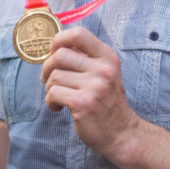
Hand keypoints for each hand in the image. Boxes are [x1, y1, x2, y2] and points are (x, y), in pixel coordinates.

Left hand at [39, 26, 142, 157]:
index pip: (78, 34)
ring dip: (49, 87)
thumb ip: (86, 59)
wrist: (122, 133)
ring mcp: (94, 86)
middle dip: (47, 67)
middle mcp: (103, 69)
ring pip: (54, 76)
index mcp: (107, 57)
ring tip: (58, 96)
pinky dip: (50, 101)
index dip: (59, 40)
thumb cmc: (107, 103)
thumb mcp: (105, 74)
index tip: (53, 52)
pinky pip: (53, 93)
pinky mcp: (83, 103)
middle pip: (60, 55)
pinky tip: (59, 107)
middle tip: (49, 80)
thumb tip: (55, 47)